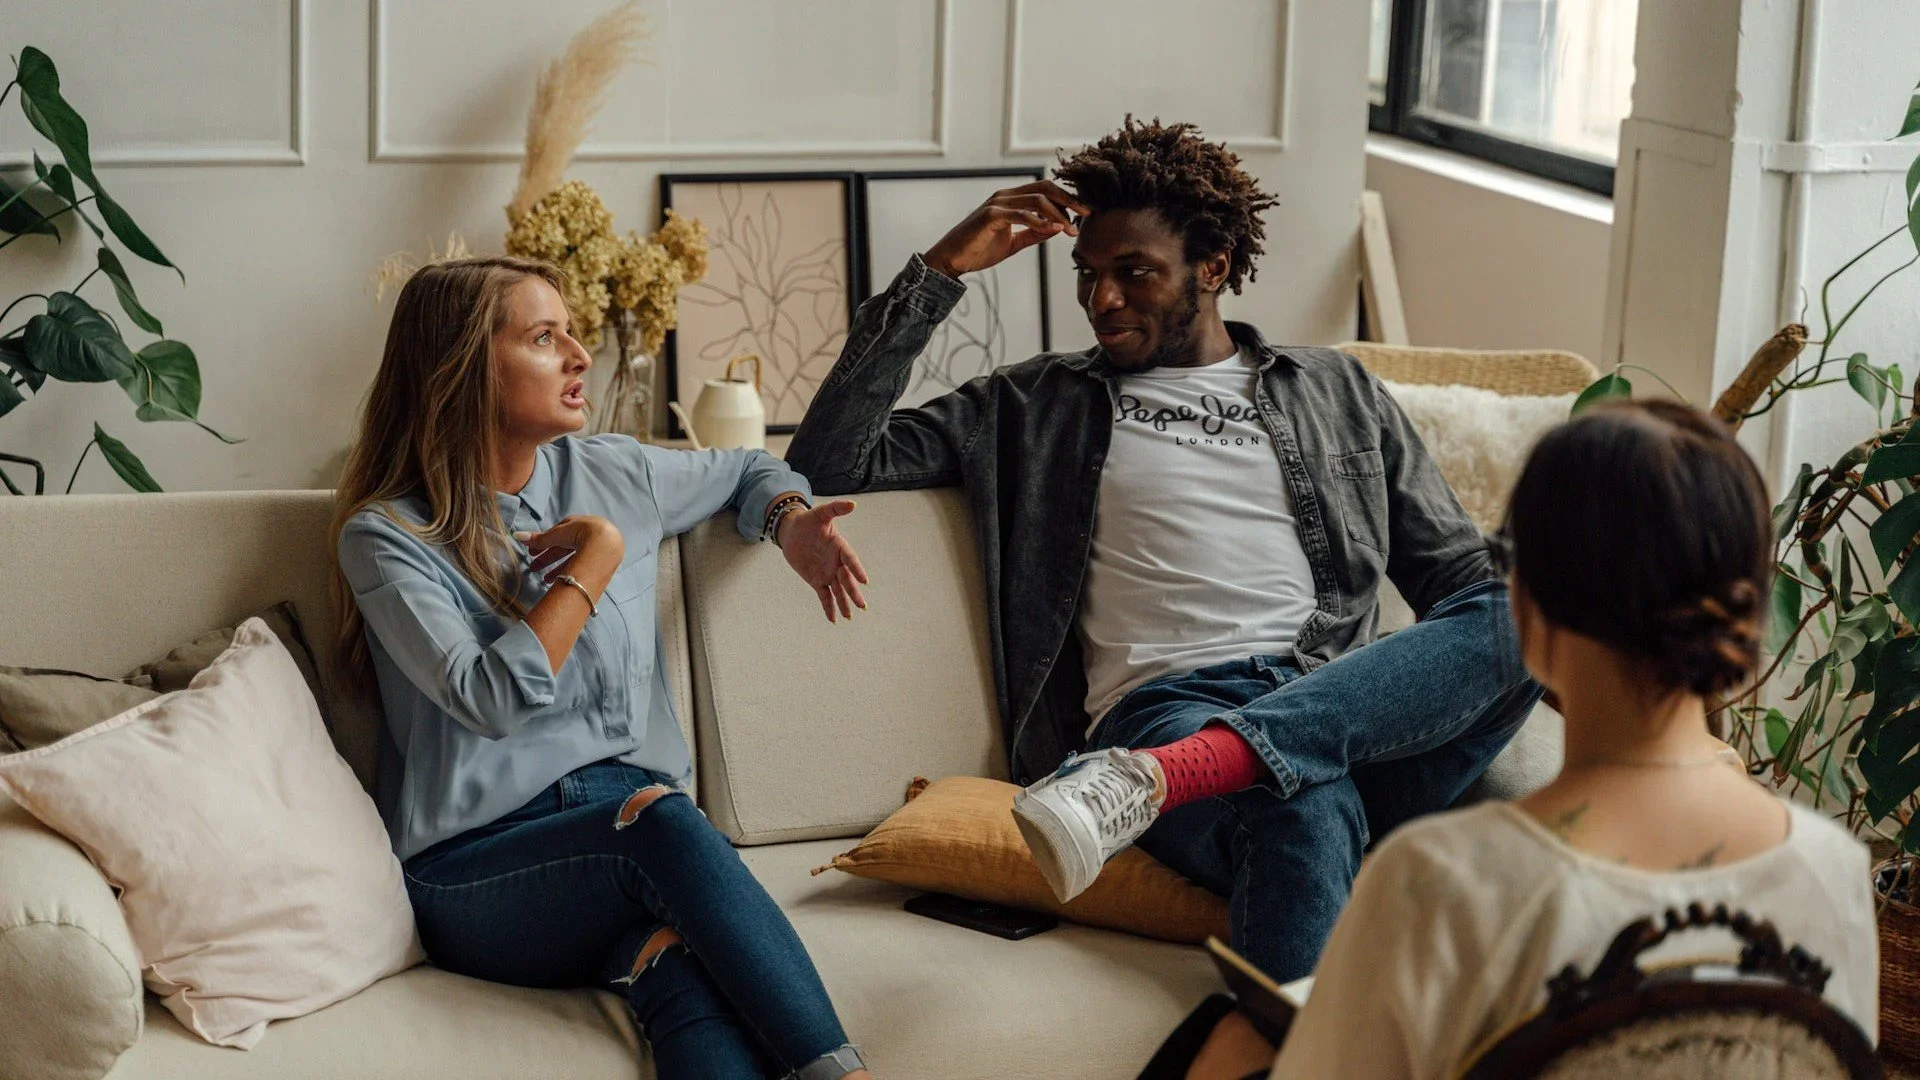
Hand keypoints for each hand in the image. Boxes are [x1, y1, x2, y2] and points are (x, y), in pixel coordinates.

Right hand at [515, 515, 623, 583]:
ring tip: (543, 579)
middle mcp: (587, 534)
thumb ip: (539, 539)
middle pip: (563, 546)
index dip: (543, 543)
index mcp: (578, 523)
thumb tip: (516, 535)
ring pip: (571, 558)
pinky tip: (560, 581)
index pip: (557, 533)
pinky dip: (568, 572)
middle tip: (533, 567)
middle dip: (547, 557)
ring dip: (556, 568)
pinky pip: (581, 565)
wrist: (606, 545)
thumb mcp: (558, 535)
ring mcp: (595, 547)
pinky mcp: (600, 560)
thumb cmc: (581, 534)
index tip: (532, 552)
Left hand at [778, 500, 869, 622]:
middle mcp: (836, 562)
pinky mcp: (817, 580)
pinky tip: (834, 619)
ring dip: (844, 603)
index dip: (856, 569)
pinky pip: (824, 596)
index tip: (864, 580)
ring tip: (850, 616)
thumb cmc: (809, 521)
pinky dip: (829, 607)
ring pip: (838, 591)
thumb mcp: (820, 513)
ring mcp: (827, 573)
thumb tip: (853, 503)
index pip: (850, 559)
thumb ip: (836, 509)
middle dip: (854, 593)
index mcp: (840, 547)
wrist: (793, 532)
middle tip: (862, 605)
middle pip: (846, 580)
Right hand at [922, 180, 1088, 278]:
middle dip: (1069, 200)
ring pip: (1036, 199)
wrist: (951, 259)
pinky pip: (1021, 214)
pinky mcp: (990, 216)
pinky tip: (1051, 231)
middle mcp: (1005, 195)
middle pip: (1045, 188)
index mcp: (1011, 198)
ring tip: (1070, 229)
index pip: (1045, 190)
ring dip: (1058, 213)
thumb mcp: (1013, 242)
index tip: (1083, 214)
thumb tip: (1057, 229)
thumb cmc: (979, 249)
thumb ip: (1034, 234)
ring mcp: (997, 203)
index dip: (1067, 199)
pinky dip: (1039, 222)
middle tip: (1086, 214)